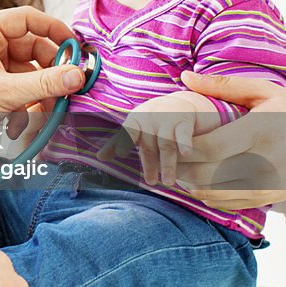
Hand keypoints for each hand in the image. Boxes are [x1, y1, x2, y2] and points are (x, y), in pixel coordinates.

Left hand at [0, 7, 84, 133]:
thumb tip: (78, 75)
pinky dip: (28, 99)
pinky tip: (27, 118)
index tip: (76, 46)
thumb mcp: (5, 93)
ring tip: (47, 110)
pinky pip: (21, 84)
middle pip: (34, 47)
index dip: (55, 30)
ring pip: (30, 69)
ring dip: (41, 90)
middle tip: (68, 88)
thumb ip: (44, 83)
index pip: (28, 18)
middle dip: (51, 70)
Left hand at [99, 92, 216, 185]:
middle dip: (150, 165)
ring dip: (168, 164)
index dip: (124, 142)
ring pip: (166, 145)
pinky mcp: (184, 121)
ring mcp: (167, 120)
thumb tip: (99, 157)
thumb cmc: (150, 121)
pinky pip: (184, 135)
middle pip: (149, 146)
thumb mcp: (134, 128)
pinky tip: (186, 154)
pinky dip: (185, 144)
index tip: (120, 153)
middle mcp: (150, 119)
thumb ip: (119, 142)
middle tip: (151, 183)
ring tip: (168, 182)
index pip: (128, 132)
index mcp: (135, 121)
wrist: (177, 103)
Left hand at [173, 72, 285, 208]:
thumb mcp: (266, 92)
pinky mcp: (267, 198)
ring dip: (189, 182)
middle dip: (179, 167)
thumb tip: (185, 78)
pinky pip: (226, 203)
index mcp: (259, 132)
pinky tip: (201, 178)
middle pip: (205, 174)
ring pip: (212, 194)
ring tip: (181, 166)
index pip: (209, 148)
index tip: (171, 138)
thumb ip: (224, 85)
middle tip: (167, 154)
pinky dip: (206, 194)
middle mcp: (263, 163)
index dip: (182, 147)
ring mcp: (266, 185)